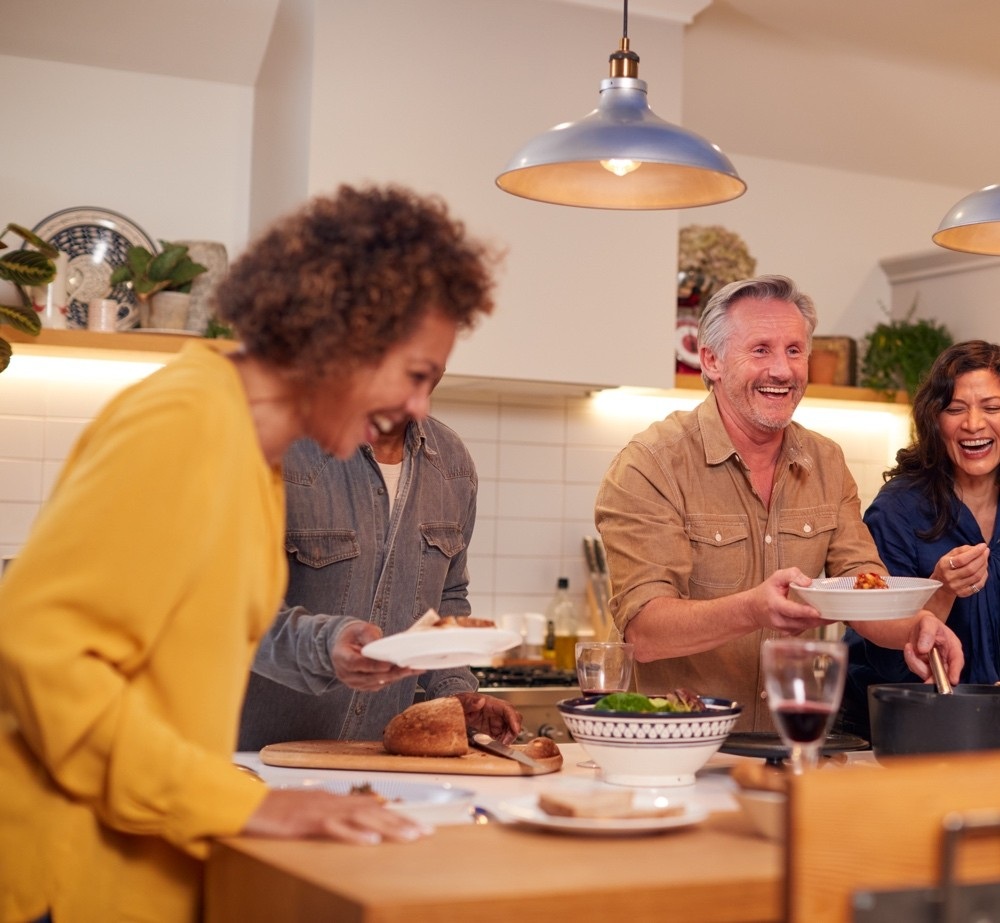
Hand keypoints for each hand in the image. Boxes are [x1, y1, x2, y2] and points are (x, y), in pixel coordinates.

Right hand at [242, 789, 431, 843]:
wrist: (243, 804)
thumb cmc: (270, 810)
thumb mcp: (305, 808)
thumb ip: (331, 811)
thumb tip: (355, 815)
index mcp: (331, 799)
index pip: (370, 807)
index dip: (396, 816)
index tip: (418, 824)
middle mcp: (330, 801)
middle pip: (373, 812)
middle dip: (402, 822)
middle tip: (426, 832)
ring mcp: (319, 811)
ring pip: (362, 819)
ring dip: (389, 829)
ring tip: (411, 837)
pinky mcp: (306, 822)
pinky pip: (336, 829)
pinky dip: (355, 835)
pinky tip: (372, 842)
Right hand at [331, 621, 419, 690]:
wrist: (346, 644)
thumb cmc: (354, 634)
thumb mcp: (360, 629)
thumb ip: (369, 636)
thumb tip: (382, 646)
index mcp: (341, 657)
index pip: (355, 663)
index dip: (372, 665)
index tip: (388, 664)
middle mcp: (345, 673)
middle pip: (369, 677)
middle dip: (391, 673)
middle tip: (408, 667)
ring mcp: (354, 682)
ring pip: (376, 683)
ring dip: (395, 677)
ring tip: (413, 669)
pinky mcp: (363, 686)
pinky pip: (379, 685)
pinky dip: (393, 678)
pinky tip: (407, 672)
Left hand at [455, 692, 522, 743]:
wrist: (456, 709)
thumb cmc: (461, 703)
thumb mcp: (462, 701)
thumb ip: (470, 702)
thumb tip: (480, 701)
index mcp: (491, 703)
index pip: (507, 709)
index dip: (514, 719)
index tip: (516, 730)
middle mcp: (496, 712)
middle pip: (513, 720)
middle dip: (513, 732)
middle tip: (505, 743)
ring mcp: (495, 721)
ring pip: (509, 730)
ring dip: (507, 739)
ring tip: (499, 747)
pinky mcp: (492, 729)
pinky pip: (502, 736)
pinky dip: (501, 742)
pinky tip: (495, 747)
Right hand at [749, 568, 828, 633]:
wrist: (753, 609)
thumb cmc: (766, 592)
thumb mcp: (776, 577)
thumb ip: (792, 575)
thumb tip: (808, 582)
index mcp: (774, 605)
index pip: (791, 610)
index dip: (805, 612)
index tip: (818, 612)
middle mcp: (778, 620)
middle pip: (802, 621)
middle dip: (820, 618)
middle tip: (836, 613)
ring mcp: (783, 629)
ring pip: (806, 627)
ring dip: (819, 622)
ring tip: (833, 615)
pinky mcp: (788, 633)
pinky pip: (804, 630)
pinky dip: (813, 624)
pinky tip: (821, 618)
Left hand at [902, 613, 964, 683]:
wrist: (917, 627)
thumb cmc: (928, 624)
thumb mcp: (929, 622)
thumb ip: (927, 634)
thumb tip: (923, 649)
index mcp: (953, 648)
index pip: (957, 662)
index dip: (955, 672)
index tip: (952, 680)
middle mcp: (946, 659)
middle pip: (943, 674)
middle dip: (932, 676)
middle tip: (920, 667)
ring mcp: (935, 665)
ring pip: (927, 673)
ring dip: (915, 662)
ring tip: (909, 646)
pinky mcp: (924, 667)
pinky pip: (916, 669)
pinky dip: (910, 660)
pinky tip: (909, 649)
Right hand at [933, 543, 988, 597]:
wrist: (941, 584)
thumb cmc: (947, 567)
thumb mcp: (949, 555)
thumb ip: (962, 550)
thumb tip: (978, 548)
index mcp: (944, 565)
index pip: (962, 559)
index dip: (974, 552)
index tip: (983, 546)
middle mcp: (949, 577)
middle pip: (971, 568)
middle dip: (982, 558)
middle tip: (986, 552)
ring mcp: (956, 586)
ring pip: (976, 576)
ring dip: (984, 566)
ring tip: (985, 560)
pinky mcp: (963, 593)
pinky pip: (979, 585)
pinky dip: (984, 576)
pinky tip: (984, 570)